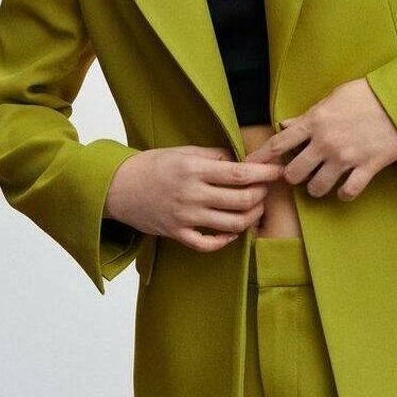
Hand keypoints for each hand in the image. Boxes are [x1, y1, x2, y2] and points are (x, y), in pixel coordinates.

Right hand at [104, 145, 284, 251]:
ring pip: (232, 224)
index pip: (239, 174)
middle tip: (265, 190)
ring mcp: (185, 217)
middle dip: (261, 195)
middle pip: (241, 200)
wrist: (118, 187)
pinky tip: (233, 231)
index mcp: (194, 169)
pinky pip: (209, 244)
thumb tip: (241, 161)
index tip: (278, 171)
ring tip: (255, 209)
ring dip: (251, 217)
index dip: (264, 174)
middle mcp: (191, 194)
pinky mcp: (177, 234)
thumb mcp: (183, 152)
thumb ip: (213, 155)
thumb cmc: (152, 166)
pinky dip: (226, 239)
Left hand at [244, 77, 396, 199]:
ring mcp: (346, 157)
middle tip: (300, 174)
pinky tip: (344, 189)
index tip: (250, 167)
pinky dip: (344, 194)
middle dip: (293, 177)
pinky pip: (347, 192)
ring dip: (316, 189)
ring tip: (321, 184)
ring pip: (317, 188)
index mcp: (315, 121)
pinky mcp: (367, 167)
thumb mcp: (334, 97)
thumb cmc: (368, 94)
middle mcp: (326, 142)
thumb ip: (308, 115)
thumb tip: (286, 124)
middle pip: (293, 173)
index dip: (261, 157)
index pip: (279, 143)